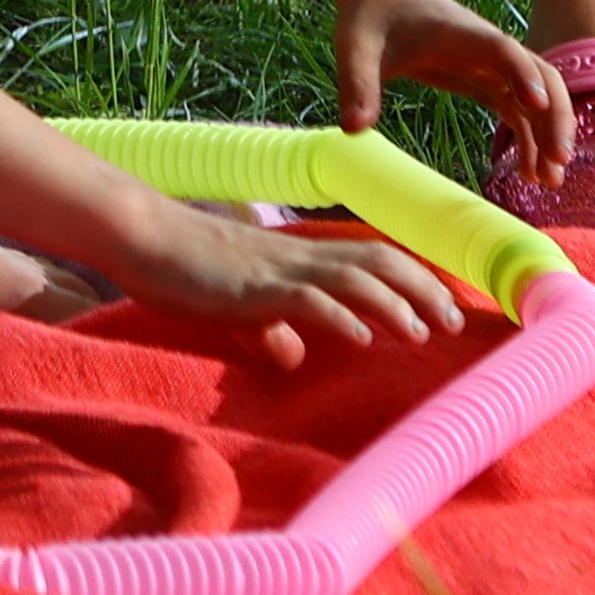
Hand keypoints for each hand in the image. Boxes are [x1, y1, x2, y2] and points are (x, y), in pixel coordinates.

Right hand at [102, 196, 461, 370]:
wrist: (141, 238)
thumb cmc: (185, 270)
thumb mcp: (237, 307)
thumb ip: (268, 328)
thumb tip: (292, 356)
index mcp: (298, 257)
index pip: (369, 257)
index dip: (412, 278)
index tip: (444, 305)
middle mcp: (298, 256)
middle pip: (376, 260)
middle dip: (420, 288)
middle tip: (453, 320)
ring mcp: (276, 269)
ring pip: (351, 276)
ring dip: (393, 304)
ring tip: (422, 332)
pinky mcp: (252, 287)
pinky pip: (305, 298)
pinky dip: (340, 317)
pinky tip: (362, 337)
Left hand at [338, 0, 572, 197]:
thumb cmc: (372, 15)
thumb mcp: (355, 47)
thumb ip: (357, 83)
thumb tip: (354, 130)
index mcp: (461, 34)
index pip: (503, 50)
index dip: (523, 75)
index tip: (537, 106)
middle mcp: (488, 49)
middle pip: (540, 76)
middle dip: (555, 117)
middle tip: (557, 162)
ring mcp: (492, 66)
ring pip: (538, 97)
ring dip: (549, 134)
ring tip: (549, 182)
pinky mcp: (486, 81)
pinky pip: (519, 110)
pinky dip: (529, 138)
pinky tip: (530, 172)